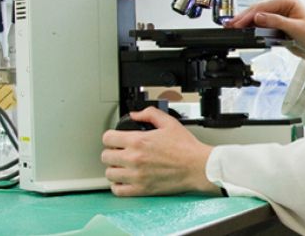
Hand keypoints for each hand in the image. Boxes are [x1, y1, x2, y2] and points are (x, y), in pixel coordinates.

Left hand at [101, 107, 220, 196]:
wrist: (198, 167)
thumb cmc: (187, 148)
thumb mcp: (169, 123)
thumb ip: (150, 114)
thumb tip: (135, 114)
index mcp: (139, 141)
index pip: (107, 138)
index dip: (111, 137)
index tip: (115, 139)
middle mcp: (134, 159)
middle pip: (106, 156)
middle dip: (112, 152)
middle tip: (120, 152)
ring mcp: (136, 176)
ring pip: (109, 173)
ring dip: (114, 169)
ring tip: (123, 166)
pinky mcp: (141, 189)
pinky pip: (118, 190)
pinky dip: (118, 185)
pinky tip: (125, 180)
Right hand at [224, 0, 304, 63]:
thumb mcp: (295, 28)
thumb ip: (275, 22)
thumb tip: (258, 17)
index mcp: (288, 1)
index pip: (264, 6)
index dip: (250, 15)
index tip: (239, 22)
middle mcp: (283, 6)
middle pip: (259, 10)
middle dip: (244, 18)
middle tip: (230, 25)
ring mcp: (280, 15)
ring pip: (259, 17)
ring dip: (247, 22)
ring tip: (233, 27)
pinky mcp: (279, 25)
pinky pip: (263, 25)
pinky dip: (253, 28)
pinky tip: (244, 30)